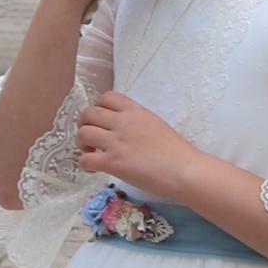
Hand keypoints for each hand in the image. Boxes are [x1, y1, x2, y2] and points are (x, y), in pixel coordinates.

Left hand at [73, 88, 198, 186]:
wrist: (185, 170)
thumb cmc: (178, 152)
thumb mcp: (157, 126)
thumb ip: (138, 123)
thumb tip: (125, 132)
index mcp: (136, 111)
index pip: (107, 97)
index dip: (98, 108)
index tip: (102, 121)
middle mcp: (123, 122)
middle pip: (89, 113)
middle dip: (83, 124)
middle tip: (90, 138)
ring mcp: (117, 142)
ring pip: (83, 133)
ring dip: (81, 143)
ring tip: (90, 152)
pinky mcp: (114, 162)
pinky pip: (85, 159)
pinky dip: (84, 164)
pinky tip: (94, 169)